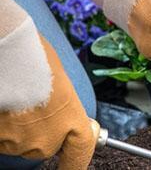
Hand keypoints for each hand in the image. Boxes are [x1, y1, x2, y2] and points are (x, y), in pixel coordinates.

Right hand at [0, 35, 98, 168]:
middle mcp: (47, 139)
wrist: (9, 55)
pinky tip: (4, 103)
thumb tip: (57, 111)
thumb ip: (62, 105)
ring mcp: (19, 143)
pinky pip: (1, 136)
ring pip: (18, 141)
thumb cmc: (35, 58)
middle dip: (39, 128)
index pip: (80, 152)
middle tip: (31, 101)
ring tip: (13, 98)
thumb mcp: (61, 82)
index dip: (74, 163)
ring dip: (16, 125)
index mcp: (72, 120)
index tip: (71, 166)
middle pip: (44, 144)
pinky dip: (2, 124)